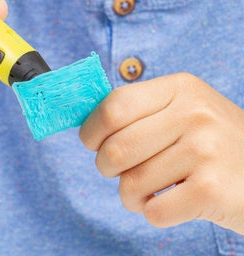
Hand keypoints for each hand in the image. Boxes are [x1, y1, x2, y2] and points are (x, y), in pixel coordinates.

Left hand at [79, 73, 243, 233]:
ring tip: (148, 190)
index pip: (114, 106)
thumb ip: (140, 111)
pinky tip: (169, 202)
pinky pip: (153, 211)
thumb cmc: (211, 140)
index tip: (90, 142)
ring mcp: (205, 151)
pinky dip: (152, 212)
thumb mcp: (183, 108)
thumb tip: (87, 124)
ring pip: (130, 183)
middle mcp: (193, 114)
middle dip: (106, 166)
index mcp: (179, 88)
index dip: (91, 129)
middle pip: (116, 148)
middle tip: (117, 170)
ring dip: (129, 195)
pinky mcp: (212, 190)